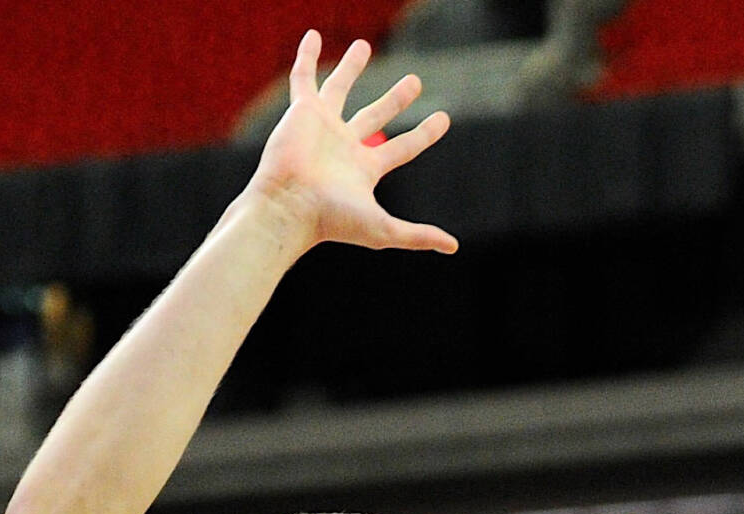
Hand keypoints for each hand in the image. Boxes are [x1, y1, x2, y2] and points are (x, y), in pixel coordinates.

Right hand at [248, 33, 456, 253]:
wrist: (290, 207)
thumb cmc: (331, 221)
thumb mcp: (383, 230)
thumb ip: (417, 235)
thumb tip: (453, 247)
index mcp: (365, 169)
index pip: (403, 147)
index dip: (424, 134)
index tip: (444, 119)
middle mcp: (345, 145)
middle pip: (377, 115)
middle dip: (397, 99)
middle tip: (415, 81)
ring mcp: (322, 127)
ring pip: (340, 89)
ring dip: (352, 68)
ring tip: (365, 46)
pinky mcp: (301, 112)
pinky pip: (303, 78)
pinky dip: (307, 57)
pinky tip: (313, 36)